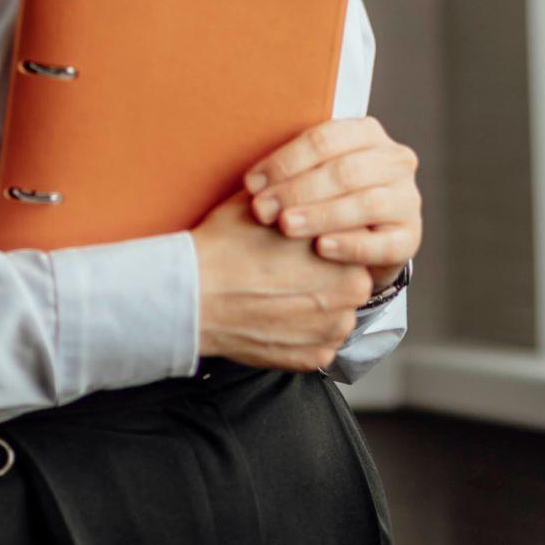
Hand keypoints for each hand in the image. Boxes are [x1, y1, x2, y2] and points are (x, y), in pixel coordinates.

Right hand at [189, 189, 374, 368]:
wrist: (193, 295)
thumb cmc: (226, 245)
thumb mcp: (266, 202)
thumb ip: (301, 196)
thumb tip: (311, 186)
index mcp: (345, 249)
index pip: (351, 242)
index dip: (324, 240)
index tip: (302, 245)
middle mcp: (350, 293)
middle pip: (349, 280)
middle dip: (326, 275)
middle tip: (288, 270)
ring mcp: (332, 330)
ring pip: (336, 314)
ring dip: (317, 307)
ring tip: (279, 295)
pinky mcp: (313, 359)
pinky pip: (320, 344)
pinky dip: (303, 335)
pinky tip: (276, 318)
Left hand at [243, 115, 420, 292]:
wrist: (365, 237)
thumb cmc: (328, 197)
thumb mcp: (313, 173)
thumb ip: (291, 170)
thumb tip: (252, 184)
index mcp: (368, 133)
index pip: (325, 139)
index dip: (285, 161)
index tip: (251, 184)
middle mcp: (395, 160)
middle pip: (344, 171)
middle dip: (297, 190)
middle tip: (263, 209)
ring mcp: (407, 198)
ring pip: (366, 203)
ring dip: (321, 215)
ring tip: (286, 226)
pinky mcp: (410, 237)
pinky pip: (383, 243)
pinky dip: (350, 245)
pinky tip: (322, 248)